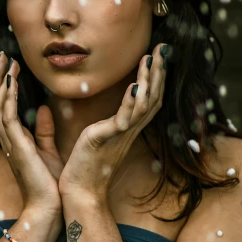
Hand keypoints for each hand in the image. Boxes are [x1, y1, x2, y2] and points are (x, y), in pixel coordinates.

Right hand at [0, 52, 63, 216]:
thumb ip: (43, 131)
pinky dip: (8, 95)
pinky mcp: (16, 145)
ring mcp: (9, 142)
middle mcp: (6, 138)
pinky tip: (12, 79)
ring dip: (1, 81)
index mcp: (13, 139)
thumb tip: (44, 109)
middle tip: (4, 56)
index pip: (2, 106)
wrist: (50, 209)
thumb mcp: (48, 152)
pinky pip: (7, 115)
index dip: (3, 85)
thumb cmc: (50, 185)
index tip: (10, 65)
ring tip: (8, 61)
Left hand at [58, 43, 168, 203]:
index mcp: (126, 129)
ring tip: (151, 58)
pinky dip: (131, 102)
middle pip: (153, 97)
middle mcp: (129, 130)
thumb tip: (85, 111)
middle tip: (163, 48)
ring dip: (149, 80)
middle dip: (158, 72)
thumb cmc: (83, 168)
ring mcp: (120, 135)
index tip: (158, 55)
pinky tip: (134, 85)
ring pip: (144, 104)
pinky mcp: (107, 139)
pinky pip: (124, 118)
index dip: (156, 78)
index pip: (148, 99)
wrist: (79, 193)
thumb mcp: (93, 139)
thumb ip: (97, 124)